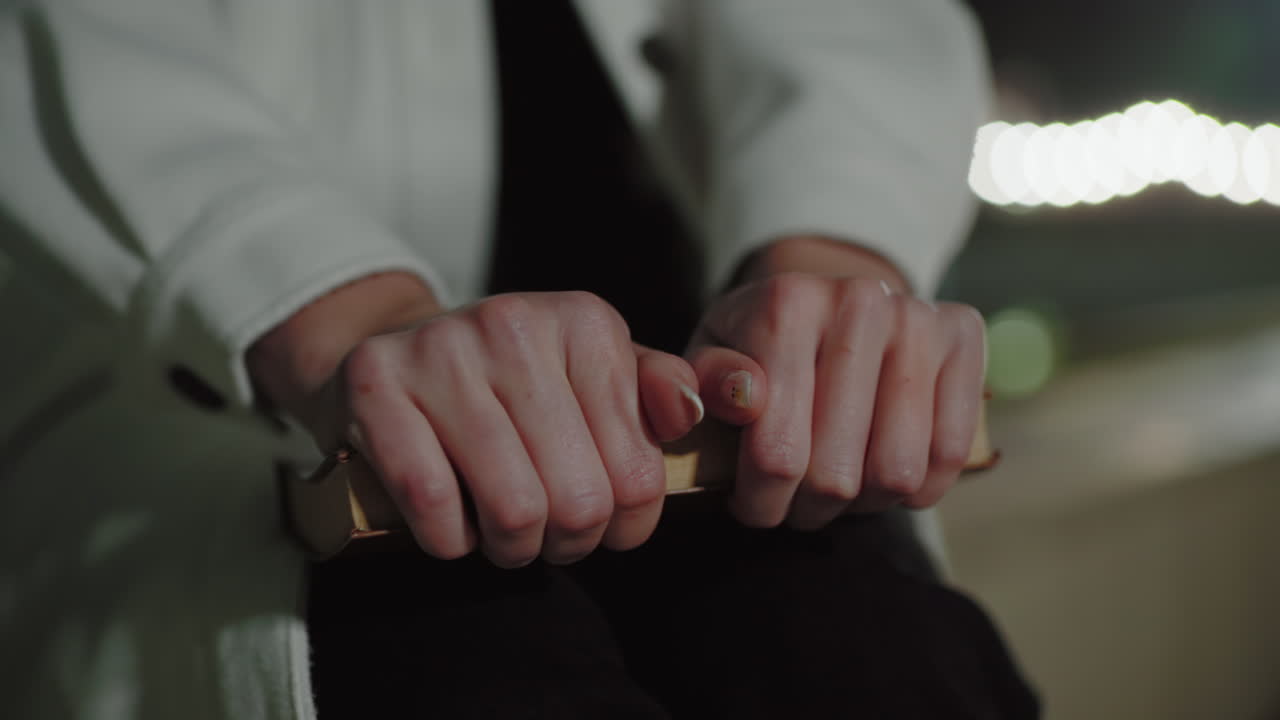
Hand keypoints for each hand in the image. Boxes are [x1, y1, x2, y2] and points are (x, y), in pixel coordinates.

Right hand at [251, 278, 701, 565]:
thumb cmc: (513, 381)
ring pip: (512, 509)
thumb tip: (690, 413)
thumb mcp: (594, 373)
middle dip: (567, 542)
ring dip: (510, 548)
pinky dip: (447, 539)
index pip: (640, 474)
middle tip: (547, 536)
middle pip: (579, 500)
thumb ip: (655, 391)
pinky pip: (432, 501)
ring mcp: (442, 349)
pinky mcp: (375, 382)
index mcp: (585, 323)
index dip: (625, 526)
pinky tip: (452, 526)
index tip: (599, 522)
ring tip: (504, 535)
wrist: (394, 353)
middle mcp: (515, 324)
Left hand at [686, 240, 985, 529]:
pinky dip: (916, 487)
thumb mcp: (711, 362)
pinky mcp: (963, 335)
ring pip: (898, 474)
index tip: (751, 501)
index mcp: (787, 305)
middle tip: (795, 497)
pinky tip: (883, 469)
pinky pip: (950, 454)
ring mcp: (918, 317)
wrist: (824, 306)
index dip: (760, 500)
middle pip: (836, 474)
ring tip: (838, 483)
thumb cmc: (756, 350)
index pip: (776, 454)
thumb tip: (742, 397)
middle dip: (808, 507)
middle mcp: (860, 301)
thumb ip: (707, 384)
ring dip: (862, 503)